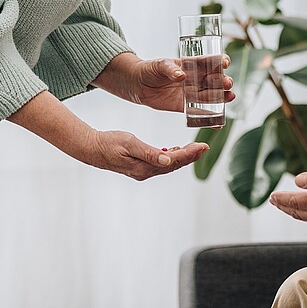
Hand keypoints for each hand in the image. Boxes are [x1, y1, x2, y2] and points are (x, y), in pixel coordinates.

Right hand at [8, 91, 210, 180]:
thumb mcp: (130, 143)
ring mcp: (142, 170)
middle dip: (191, 156)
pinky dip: (170, 156)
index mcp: (146, 167)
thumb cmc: (110, 143)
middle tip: (205, 147)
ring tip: (195, 148)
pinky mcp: (139, 166)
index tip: (203, 146)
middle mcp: (146, 171)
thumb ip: (150, 152)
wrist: (92, 148)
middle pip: (174, 165)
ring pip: (168, 164)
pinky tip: (174, 150)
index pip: (174, 162)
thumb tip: (169, 159)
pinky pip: (160, 163)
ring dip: (182, 156)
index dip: (190, 154)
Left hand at [94, 52, 234, 111]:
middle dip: (223, 81)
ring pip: (211, 96)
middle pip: (215, 80)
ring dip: (222, 97)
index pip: (210, 61)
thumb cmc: (150, 69)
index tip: (225, 63)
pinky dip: (210, 117)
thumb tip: (181, 75)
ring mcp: (192, 93)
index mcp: (192, 64)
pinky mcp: (185, 106)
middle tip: (227, 84)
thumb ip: (170, 69)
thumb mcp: (159, 65)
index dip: (220, 61)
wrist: (138, 84)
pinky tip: (219, 122)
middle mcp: (196, 78)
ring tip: (230, 97)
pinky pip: (200, 112)